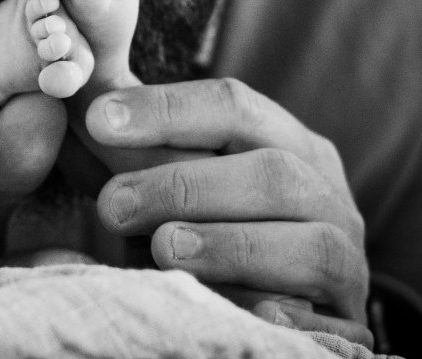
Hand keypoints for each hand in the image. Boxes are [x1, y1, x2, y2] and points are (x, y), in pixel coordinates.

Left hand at [82, 78, 371, 346]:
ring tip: (164, 251)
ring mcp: (348, 261)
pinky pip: (331, 324)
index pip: (233, 105)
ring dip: (231, 246)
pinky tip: (248, 313)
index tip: (98, 120)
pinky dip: (290, 319)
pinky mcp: (351, 327)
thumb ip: (129, 142)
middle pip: (272, 172)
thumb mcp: (171, 175)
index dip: (164, 109)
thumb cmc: (211, 224)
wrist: (284, 302)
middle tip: (113, 206)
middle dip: (186, 185)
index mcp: (287, 141)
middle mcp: (327, 194)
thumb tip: (71, 94)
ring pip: (310, 245)